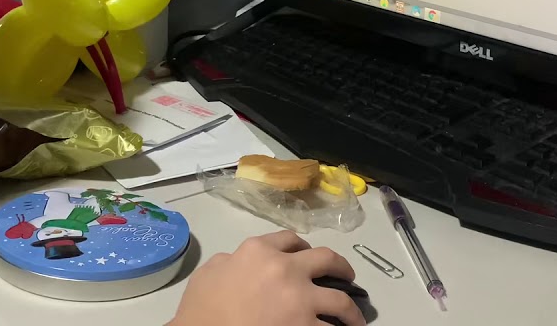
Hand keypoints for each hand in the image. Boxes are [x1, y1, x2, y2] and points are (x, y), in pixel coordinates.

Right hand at [169, 231, 364, 325]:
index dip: (302, 247)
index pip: (289, 239)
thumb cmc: (200, 309)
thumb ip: (230, 262)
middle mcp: (286, 268)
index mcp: (258, 251)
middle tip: (348, 277)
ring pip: (341, 300)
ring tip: (356, 319)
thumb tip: (237, 262)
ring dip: (352, 310)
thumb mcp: (209, 273)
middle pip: (326, 259)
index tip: (308, 255)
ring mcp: (300, 299)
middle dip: (341, 268)